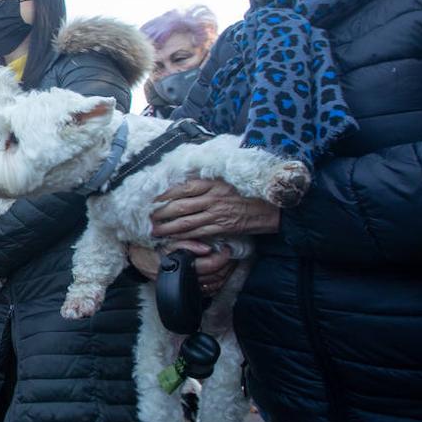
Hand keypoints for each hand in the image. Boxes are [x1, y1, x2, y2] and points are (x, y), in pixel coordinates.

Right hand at [128, 240, 239, 293]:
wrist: (136, 258)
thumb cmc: (149, 247)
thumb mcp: (165, 241)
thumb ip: (185, 244)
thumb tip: (205, 248)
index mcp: (180, 266)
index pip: (209, 265)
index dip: (222, 257)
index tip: (226, 248)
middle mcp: (183, 279)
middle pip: (215, 277)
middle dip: (227, 265)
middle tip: (229, 254)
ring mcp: (184, 287)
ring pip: (213, 286)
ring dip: (224, 275)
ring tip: (227, 263)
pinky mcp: (184, 290)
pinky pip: (206, 292)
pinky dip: (216, 285)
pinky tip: (219, 276)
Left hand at [151, 179, 280, 240]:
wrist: (272, 207)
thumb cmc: (249, 193)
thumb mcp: (228, 181)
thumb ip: (209, 182)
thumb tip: (187, 182)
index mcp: (214, 183)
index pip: (184, 187)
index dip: (166, 193)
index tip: (154, 198)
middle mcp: (213, 197)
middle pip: (180, 205)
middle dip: (162, 213)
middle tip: (150, 217)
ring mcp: (217, 213)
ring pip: (186, 222)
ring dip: (168, 228)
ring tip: (155, 231)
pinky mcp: (223, 227)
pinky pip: (199, 233)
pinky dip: (184, 237)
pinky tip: (174, 240)